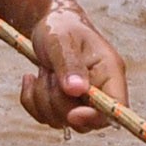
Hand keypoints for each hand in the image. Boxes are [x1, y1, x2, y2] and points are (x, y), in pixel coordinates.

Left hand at [20, 0, 125, 134]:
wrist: (49, 25)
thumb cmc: (60, 27)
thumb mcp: (61, 40)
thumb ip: (69, 64)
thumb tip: (77, 90)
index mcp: (110, 72)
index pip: (115, 108)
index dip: (96, 118)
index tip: (72, 114)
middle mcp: (100, 90)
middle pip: (84, 120)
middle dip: (57, 101)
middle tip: (49, 71)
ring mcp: (82, 100)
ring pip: (61, 120)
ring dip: (42, 98)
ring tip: (43, 70)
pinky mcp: (64, 105)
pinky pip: (44, 117)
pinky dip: (31, 101)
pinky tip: (30, 79)